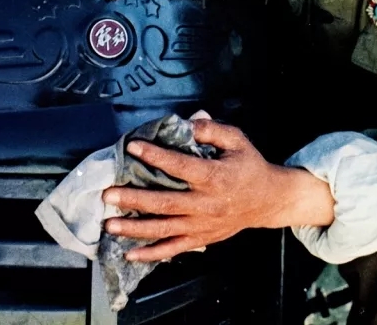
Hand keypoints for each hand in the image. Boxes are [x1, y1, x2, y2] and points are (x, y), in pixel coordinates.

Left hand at [102, 119, 334, 261]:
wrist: (268, 200)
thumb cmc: (249, 166)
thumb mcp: (237, 140)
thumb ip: (213, 131)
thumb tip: (189, 122)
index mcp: (215, 176)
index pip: (181, 166)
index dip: (156, 156)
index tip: (133, 147)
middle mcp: (206, 203)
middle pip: (165, 202)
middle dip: (134, 199)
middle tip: (109, 194)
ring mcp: (202, 225)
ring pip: (164, 229)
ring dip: (135, 227)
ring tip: (110, 223)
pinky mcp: (201, 239)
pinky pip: (173, 249)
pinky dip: (151, 254)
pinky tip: (129, 253)